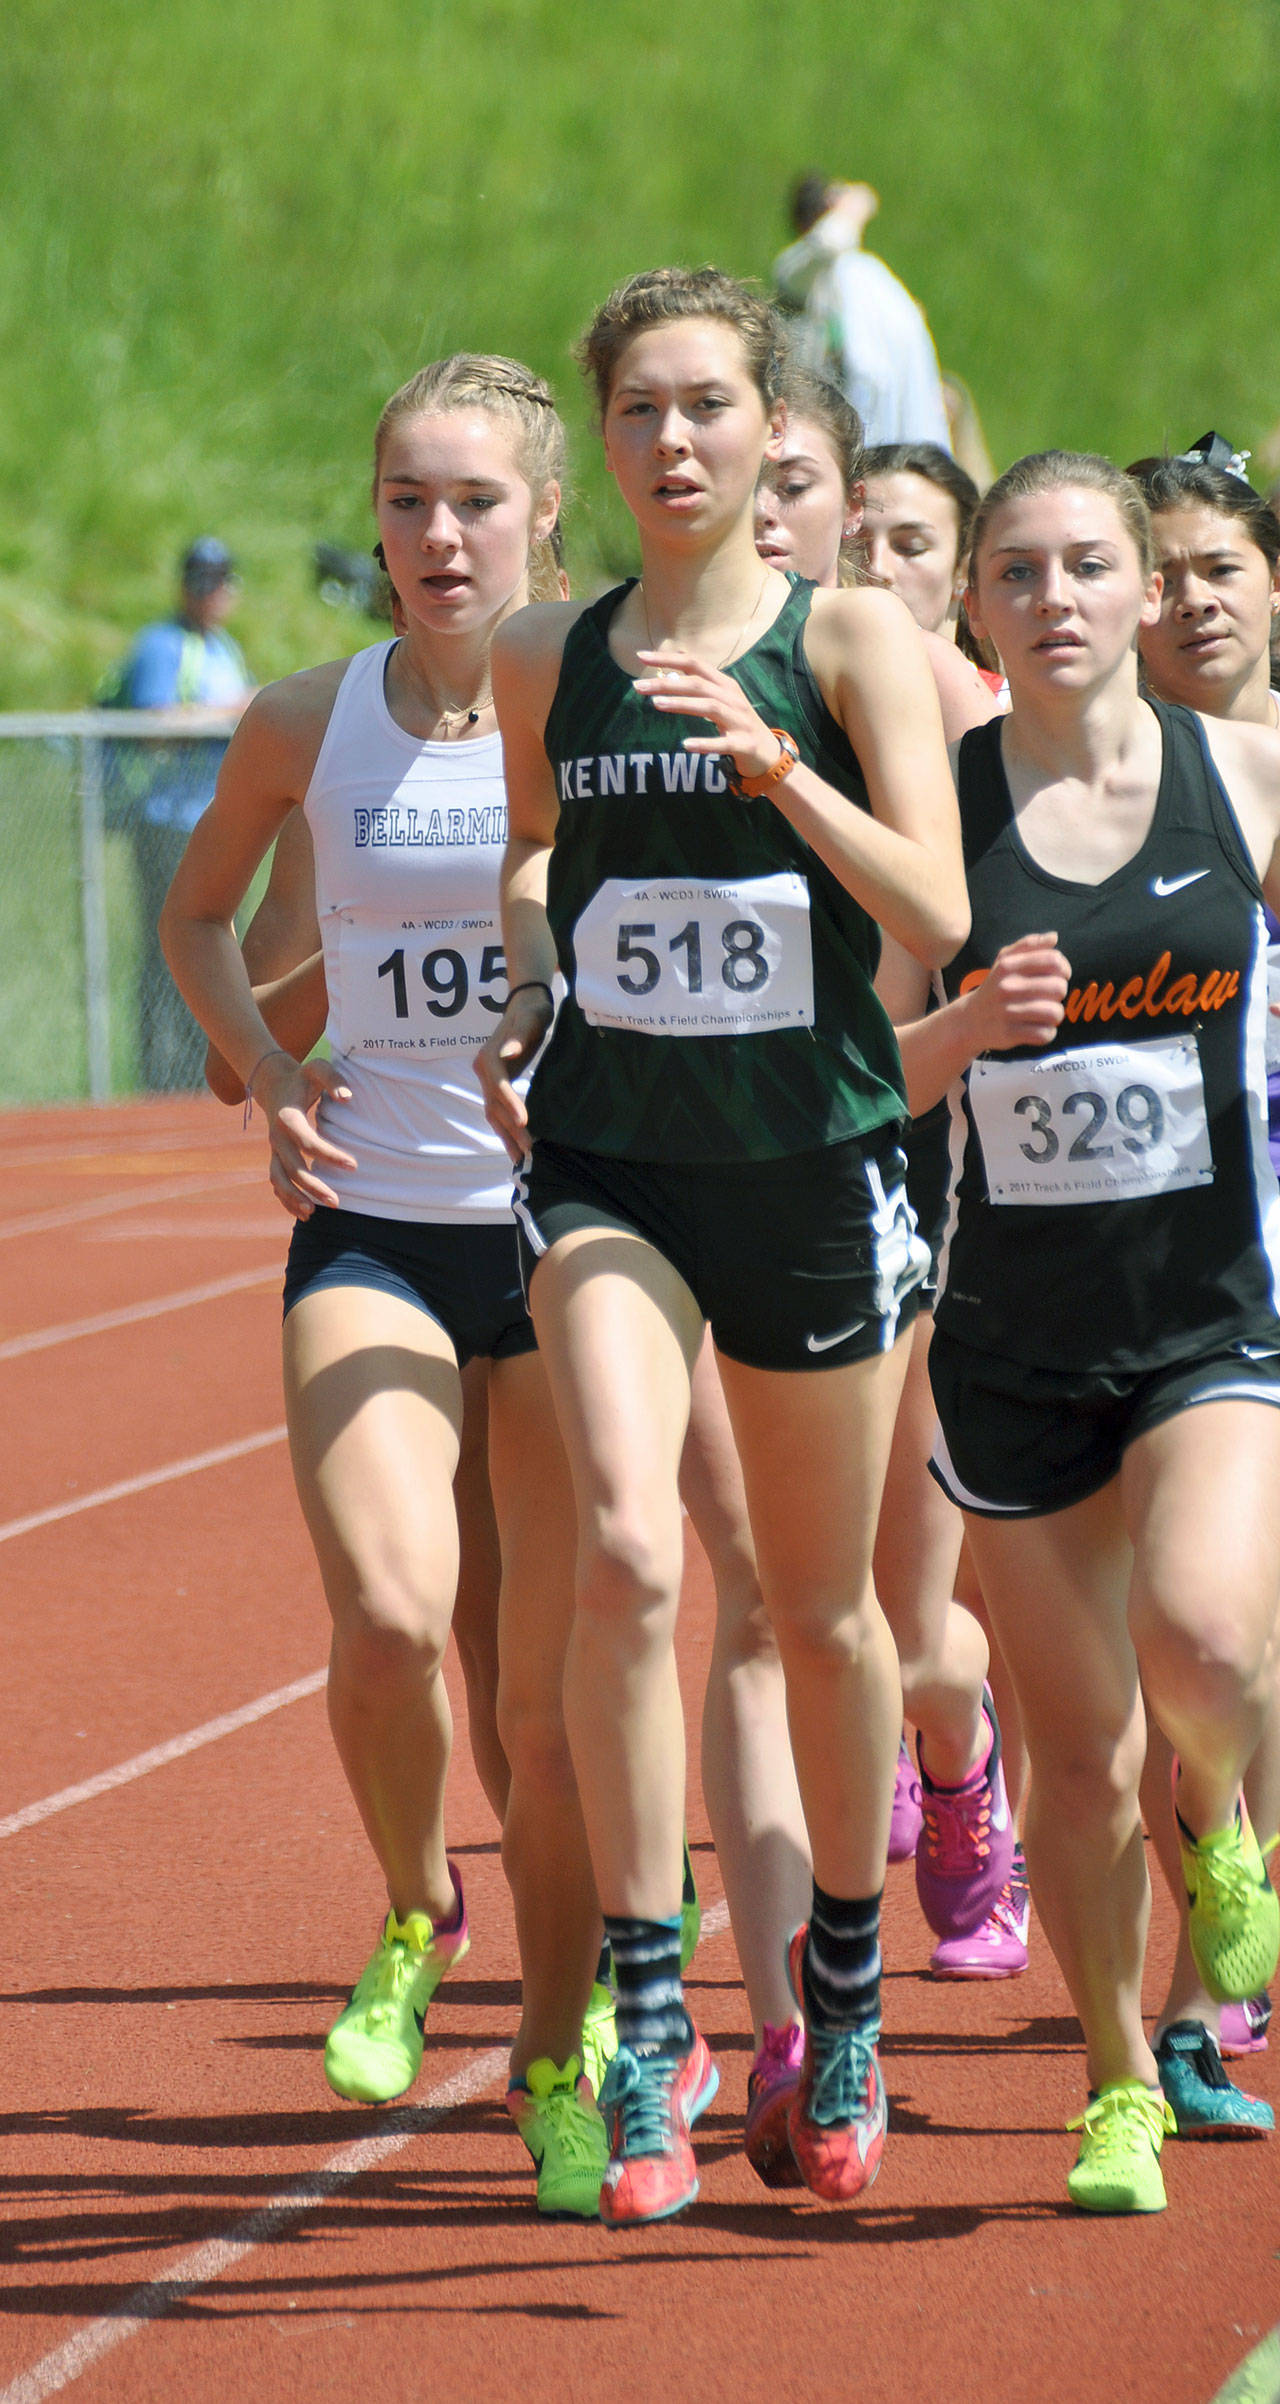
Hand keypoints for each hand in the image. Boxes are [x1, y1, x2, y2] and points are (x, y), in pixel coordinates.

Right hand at [252, 1051, 354, 1218]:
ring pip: (278, 1179)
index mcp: (287, 1116)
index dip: (329, 1155)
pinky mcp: (274, 1157)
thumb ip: (333, 1079)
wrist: (274, 1083)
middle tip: (337, 1202)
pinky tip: (305, 1213)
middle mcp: (276, 1136)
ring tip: (314, 1214)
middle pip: (292, 1167)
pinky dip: (286, 1199)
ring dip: (294, 1198)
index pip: (307, 1141)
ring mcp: (273, 1149)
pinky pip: (277, 1182)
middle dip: (313, 1186)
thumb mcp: (317, 1068)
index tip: (354, 1165)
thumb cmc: (303, 1077)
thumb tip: (347, 1098)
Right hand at [475, 985, 554, 1164]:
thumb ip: (519, 1035)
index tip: (525, 1122)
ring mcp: (489, 1080)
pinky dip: (507, 1129)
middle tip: (530, 1152)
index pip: (499, 1087)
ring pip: (494, 1114)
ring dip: (507, 1136)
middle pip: (496, 1107)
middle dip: (512, 1130)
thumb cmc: (531, 1011)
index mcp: (489, 1058)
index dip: (510, 1105)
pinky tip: (519, 1145)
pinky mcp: (498, 1085)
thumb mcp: (530, 1019)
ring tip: (522, 1159)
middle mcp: (484, 1071)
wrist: (526, 1004)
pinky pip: (499, 1111)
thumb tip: (508, 1052)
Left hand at [634, 649, 781, 787]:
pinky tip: (686, 745)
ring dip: (683, 704)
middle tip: (638, 687)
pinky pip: (723, 743)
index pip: (694, 663)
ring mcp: (740, 721)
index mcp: (725, 685)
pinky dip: (705, 743)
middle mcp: (733, 698)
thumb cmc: (738, 726)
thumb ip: (699, 684)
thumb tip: (672, 667)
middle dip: (667, 683)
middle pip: (698, 684)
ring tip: (656, 704)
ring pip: (710, 707)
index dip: (668, 658)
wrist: (769, 756)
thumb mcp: (721, 700)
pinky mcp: (744, 744)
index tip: (641, 656)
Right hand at [965, 932, 1069, 1053]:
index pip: (1053, 961)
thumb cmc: (996, 987)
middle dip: (1059, 994)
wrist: (970, 1020)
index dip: (1064, 969)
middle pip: (1059, 987)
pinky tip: (1038, 1028)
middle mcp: (1007, 987)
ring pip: (1055, 1013)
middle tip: (1048, 997)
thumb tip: (1054, 937)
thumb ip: (1029, 945)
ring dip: (1055, 1015)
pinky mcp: (1009, 1034)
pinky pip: (1045, 1034)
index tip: (1058, 976)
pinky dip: (1047, 1033)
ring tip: (1045, 1014)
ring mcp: (1007, 1012)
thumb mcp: (1005, 961)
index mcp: (1008, 966)